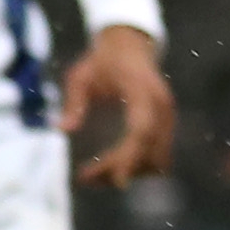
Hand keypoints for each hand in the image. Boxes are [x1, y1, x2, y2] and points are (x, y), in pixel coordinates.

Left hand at [65, 25, 175, 186]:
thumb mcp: (80, 76)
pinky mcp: (166, 125)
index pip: (142, 129)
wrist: (130, 46)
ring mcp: (167, 116)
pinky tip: (109, 165)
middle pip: (149, 151)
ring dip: (128, 171)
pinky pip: (157, 155)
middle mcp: (161, 105)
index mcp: (141, 89)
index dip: (132, 157)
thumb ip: (73, 102)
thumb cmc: (101, 61)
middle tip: (84, 177)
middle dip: (120, 169)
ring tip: (93, 174)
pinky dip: (137, 166)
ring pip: (156, 159)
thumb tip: (62, 130)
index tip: (117, 183)